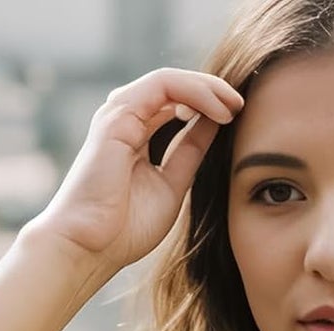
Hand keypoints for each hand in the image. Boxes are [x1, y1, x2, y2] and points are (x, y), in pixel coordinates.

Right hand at [30, 67, 242, 277]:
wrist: (91, 246)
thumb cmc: (125, 228)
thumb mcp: (172, 186)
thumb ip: (188, 154)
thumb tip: (215, 128)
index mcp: (137, 135)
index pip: (176, 106)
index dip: (210, 107)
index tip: (240, 120)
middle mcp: (126, 119)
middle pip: (175, 89)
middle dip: (213, 92)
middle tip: (242, 106)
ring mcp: (120, 114)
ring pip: (170, 81)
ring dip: (207, 88)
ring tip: (234, 105)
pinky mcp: (118, 116)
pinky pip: (162, 86)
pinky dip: (194, 92)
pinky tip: (218, 110)